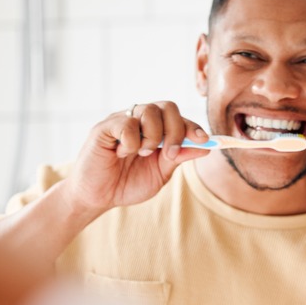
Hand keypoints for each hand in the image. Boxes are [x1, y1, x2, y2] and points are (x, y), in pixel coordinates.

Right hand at [61, 101, 210, 213]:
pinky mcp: (104, 127)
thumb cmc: (128, 183)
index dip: (193, 127)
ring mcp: (122, 120)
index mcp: (156, 129)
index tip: (203, 140)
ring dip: (153, 137)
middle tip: (169, 154)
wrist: (99, 197)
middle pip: (168, 106)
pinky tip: (121, 154)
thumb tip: (206, 147)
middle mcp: (140, 120)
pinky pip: (126, 123)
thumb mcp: (161, 173)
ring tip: (142, 154)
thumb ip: (179, 157)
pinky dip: (131, 142)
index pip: (179, 118)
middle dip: (176, 131)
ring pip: (149, 111)